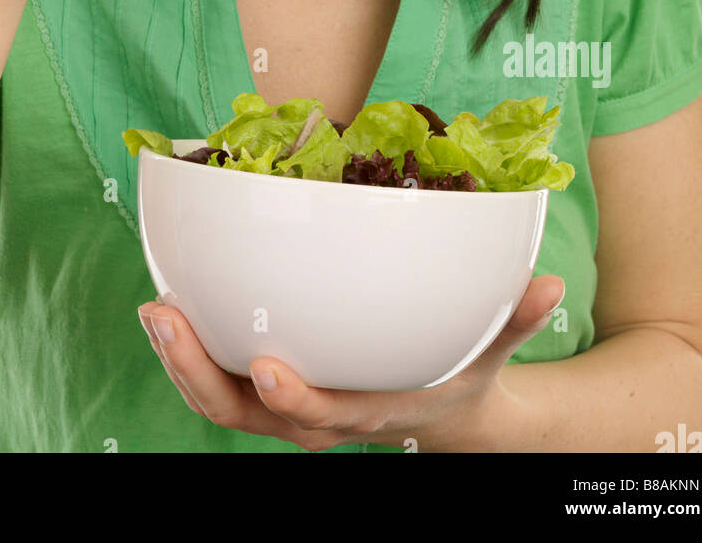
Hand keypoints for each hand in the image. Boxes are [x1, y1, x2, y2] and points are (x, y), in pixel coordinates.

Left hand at [138, 274, 563, 450]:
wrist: (434, 417)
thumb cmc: (456, 377)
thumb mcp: (488, 355)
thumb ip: (513, 321)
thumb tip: (547, 283)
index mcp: (367, 413)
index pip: (325, 418)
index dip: (294, 400)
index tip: (264, 365)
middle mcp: (316, 419)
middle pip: (245, 416)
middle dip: (197, 374)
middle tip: (165, 317)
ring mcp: (285, 409)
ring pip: (218, 402)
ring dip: (178, 361)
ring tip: (154, 307)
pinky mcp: (266, 391)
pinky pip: (217, 383)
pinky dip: (188, 351)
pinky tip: (169, 304)